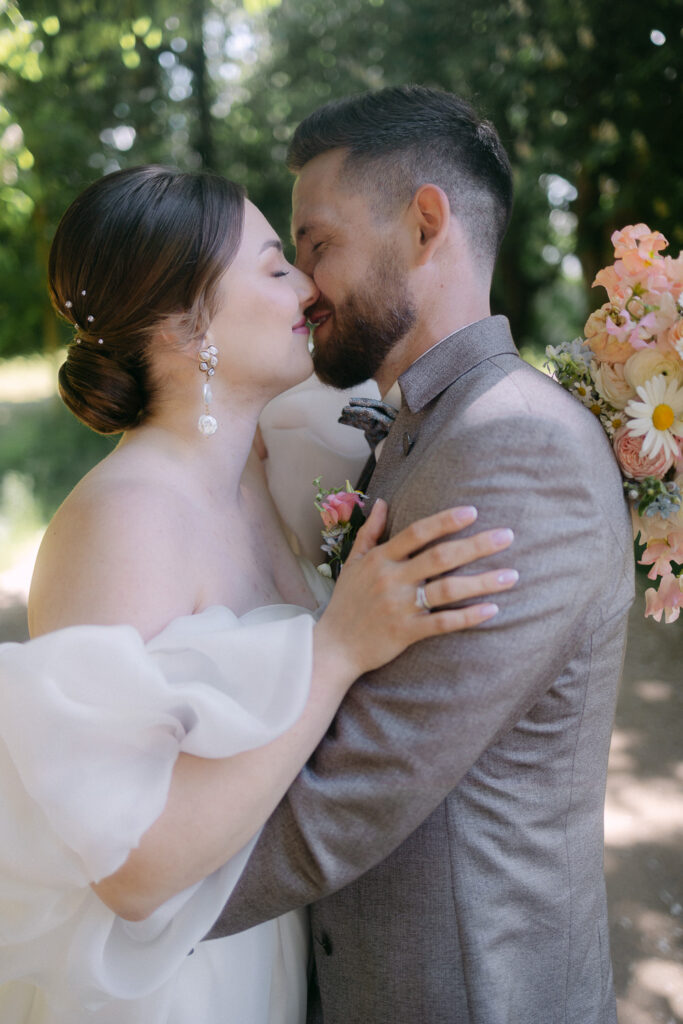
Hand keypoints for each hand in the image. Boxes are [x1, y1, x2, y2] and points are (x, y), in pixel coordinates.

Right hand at [316, 501, 516, 679]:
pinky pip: (443, 622)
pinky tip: (492, 609)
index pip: (417, 533)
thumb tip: (382, 501)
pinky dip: (468, 616)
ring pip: (447, 590)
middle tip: (507, 536)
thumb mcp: (353, 562)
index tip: (473, 512)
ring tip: (512, 575)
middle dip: (476, 545)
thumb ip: (371, 531)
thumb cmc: (347, 602)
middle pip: (440, 557)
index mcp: (380, 559)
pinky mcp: (406, 632)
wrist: (334, 646)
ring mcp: (400, 606)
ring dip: (482, 582)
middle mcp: (391, 579)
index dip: (445, 521)